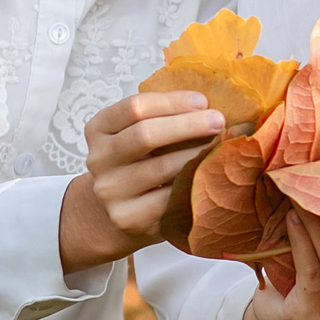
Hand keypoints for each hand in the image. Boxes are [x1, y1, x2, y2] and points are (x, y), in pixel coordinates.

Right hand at [59, 90, 224, 272]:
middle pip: (145, 134)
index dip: (172, 101)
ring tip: (221, 146)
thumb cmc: (141, 162)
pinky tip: (209, 174)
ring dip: (196, 153)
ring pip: (161, 167)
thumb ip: (165, 117)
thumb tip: (210, 107)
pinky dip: (193, 183)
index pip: (134, 108)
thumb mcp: (141, 133)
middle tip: (218, 121)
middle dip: (188, 125)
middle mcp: (98, 159)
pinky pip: (169, 197)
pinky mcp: (128, 218)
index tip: (203, 101)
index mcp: (99, 129)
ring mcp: (110, 191)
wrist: (120, 211)